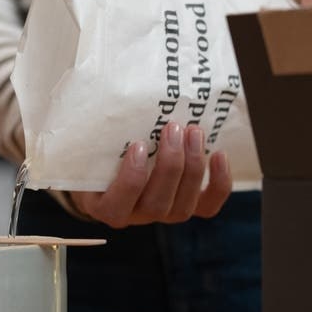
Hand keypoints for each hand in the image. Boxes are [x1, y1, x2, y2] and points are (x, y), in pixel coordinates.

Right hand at [70, 122, 231, 227]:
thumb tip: (109, 96)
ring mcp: (164, 214)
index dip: (131, 179)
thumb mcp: (91, 148)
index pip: (117, 206)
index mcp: (106, 205)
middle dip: (170, 166)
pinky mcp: (187, 206)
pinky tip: (220, 155)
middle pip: (156, 205)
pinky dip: (219, 184)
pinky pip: (208, 207)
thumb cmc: (100, 155)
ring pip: (183, 207)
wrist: (117, 167)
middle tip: (173, 128)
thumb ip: (95, 134)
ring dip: (193, 168)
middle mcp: (136, 215)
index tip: (137, 145)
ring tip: (194, 133)